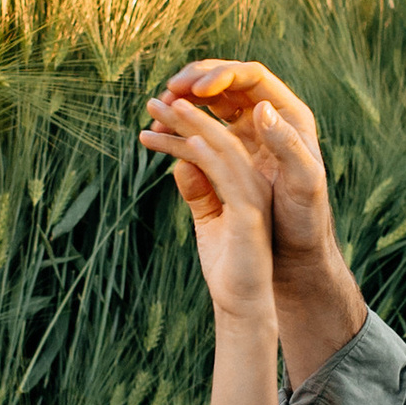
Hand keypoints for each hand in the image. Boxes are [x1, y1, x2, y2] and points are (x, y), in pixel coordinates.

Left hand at [141, 96, 275, 329]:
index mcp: (244, 182)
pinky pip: (227, 173)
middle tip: (152, 101)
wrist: (245, 303)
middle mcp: (252, 181)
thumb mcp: (208, 221)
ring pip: (222, 147)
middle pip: (217, 136)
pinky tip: (186, 140)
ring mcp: (253, 194)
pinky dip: (206, 153)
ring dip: (192, 124)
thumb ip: (198, 191)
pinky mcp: (249, 210)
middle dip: (183, 116)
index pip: (212, 143)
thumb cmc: (227, 266)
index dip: (183, 126)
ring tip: (164, 106)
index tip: (153, 115)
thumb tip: (179, 163)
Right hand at [152, 59, 330, 265]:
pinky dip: (178, 132)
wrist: (298, 249)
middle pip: (224, 83)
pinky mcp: (231, 154)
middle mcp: (266, 117)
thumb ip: (286, 144)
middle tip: (168, 92)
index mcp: (288, 114)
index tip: (195, 88)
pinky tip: (155, 137)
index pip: (251, 76)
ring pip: (207, 105)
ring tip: (155, 112)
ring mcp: (246, 133)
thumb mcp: (304, 182)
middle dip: (193, 82)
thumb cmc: (307, 217)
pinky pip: (199, 133)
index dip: (221, 75)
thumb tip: (260, 108)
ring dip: (181, 105)